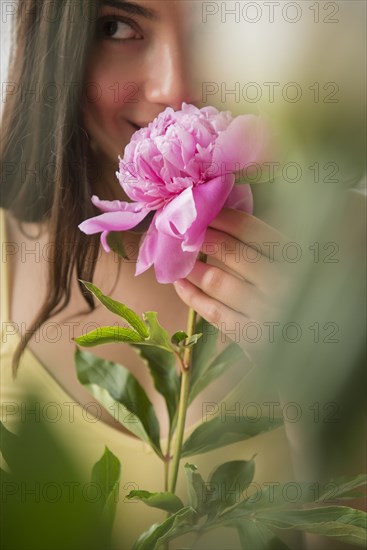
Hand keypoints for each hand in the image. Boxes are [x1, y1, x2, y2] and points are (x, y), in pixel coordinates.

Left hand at [173, 208, 289, 356]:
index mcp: (296, 257)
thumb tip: (226, 218)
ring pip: (218, 282)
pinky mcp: (254, 338)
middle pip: (231, 252)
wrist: (317, 347)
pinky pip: (214, 313)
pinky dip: (192, 297)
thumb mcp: (301, 264)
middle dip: (202, 238)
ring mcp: (267, 311)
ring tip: (178, 258)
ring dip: (193, 267)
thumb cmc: (303, 297)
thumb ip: (271, 246)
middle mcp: (283, 282)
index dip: (221, 218)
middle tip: (183, 232)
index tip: (202, 212)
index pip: (250, 229)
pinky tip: (181, 285)